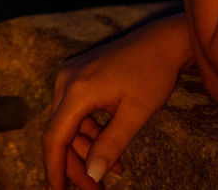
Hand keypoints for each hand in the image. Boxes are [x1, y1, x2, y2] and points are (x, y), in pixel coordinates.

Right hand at [42, 15, 190, 189]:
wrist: (163, 41)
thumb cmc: (153, 74)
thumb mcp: (135, 114)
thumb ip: (111, 145)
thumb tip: (93, 174)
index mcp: (76, 90)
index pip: (55, 137)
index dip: (54, 169)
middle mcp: (66, 81)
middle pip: (60, 133)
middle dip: (76, 164)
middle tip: (96, 189)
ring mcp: (71, 76)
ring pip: (68, 124)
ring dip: (86, 150)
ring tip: (114, 171)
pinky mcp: (79, 75)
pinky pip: (76, 111)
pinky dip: (90, 132)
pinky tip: (110, 150)